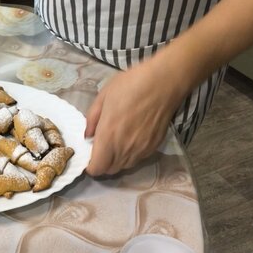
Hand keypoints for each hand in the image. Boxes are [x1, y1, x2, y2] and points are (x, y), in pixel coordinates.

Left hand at [84, 61, 184, 175]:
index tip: (89, 154)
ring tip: (115, 144)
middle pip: (110, 170)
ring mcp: (141, 149)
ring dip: (116, 161)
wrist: (164, 82)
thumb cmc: (130, 85)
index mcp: (109, 136)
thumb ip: (92, 119)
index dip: (91, 165)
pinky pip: (138, 159)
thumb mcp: (103, 96)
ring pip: (125, 166)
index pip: (97, 168)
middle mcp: (125, 148)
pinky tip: (130, 140)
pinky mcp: (154, 146)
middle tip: (100, 148)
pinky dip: (130, 156)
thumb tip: (87, 136)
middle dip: (102, 163)